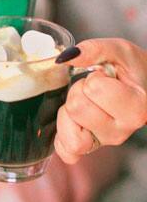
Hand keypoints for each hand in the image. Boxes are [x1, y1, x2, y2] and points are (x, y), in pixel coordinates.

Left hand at [55, 38, 146, 163]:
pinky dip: (63, 135)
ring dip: (69, 113)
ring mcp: (105, 141)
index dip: (94, 78)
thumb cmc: (130, 68)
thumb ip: (94, 49)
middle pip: (77, 108)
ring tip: (85, 103)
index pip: (95, 89)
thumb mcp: (118, 51)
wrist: (140, 86)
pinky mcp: (89, 149)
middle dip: (78, 92)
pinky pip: (66, 151)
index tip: (106, 77)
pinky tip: (73, 121)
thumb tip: (65, 58)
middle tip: (93, 89)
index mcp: (137, 107)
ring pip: (70, 133)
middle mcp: (122, 130)